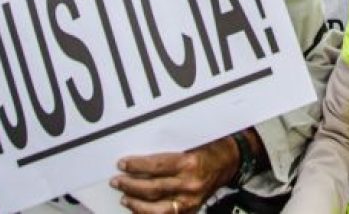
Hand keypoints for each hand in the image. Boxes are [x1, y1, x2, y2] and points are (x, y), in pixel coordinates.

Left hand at [111, 136, 238, 212]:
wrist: (231, 161)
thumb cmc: (211, 147)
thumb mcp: (193, 141)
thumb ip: (171, 150)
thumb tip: (142, 154)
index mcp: (190, 163)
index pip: (156, 166)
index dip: (137, 165)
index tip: (123, 163)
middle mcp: (190, 184)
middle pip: (153, 189)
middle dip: (131, 185)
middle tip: (117, 180)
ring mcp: (190, 201)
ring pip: (156, 209)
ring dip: (136, 203)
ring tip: (124, 196)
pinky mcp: (191, 211)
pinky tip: (138, 209)